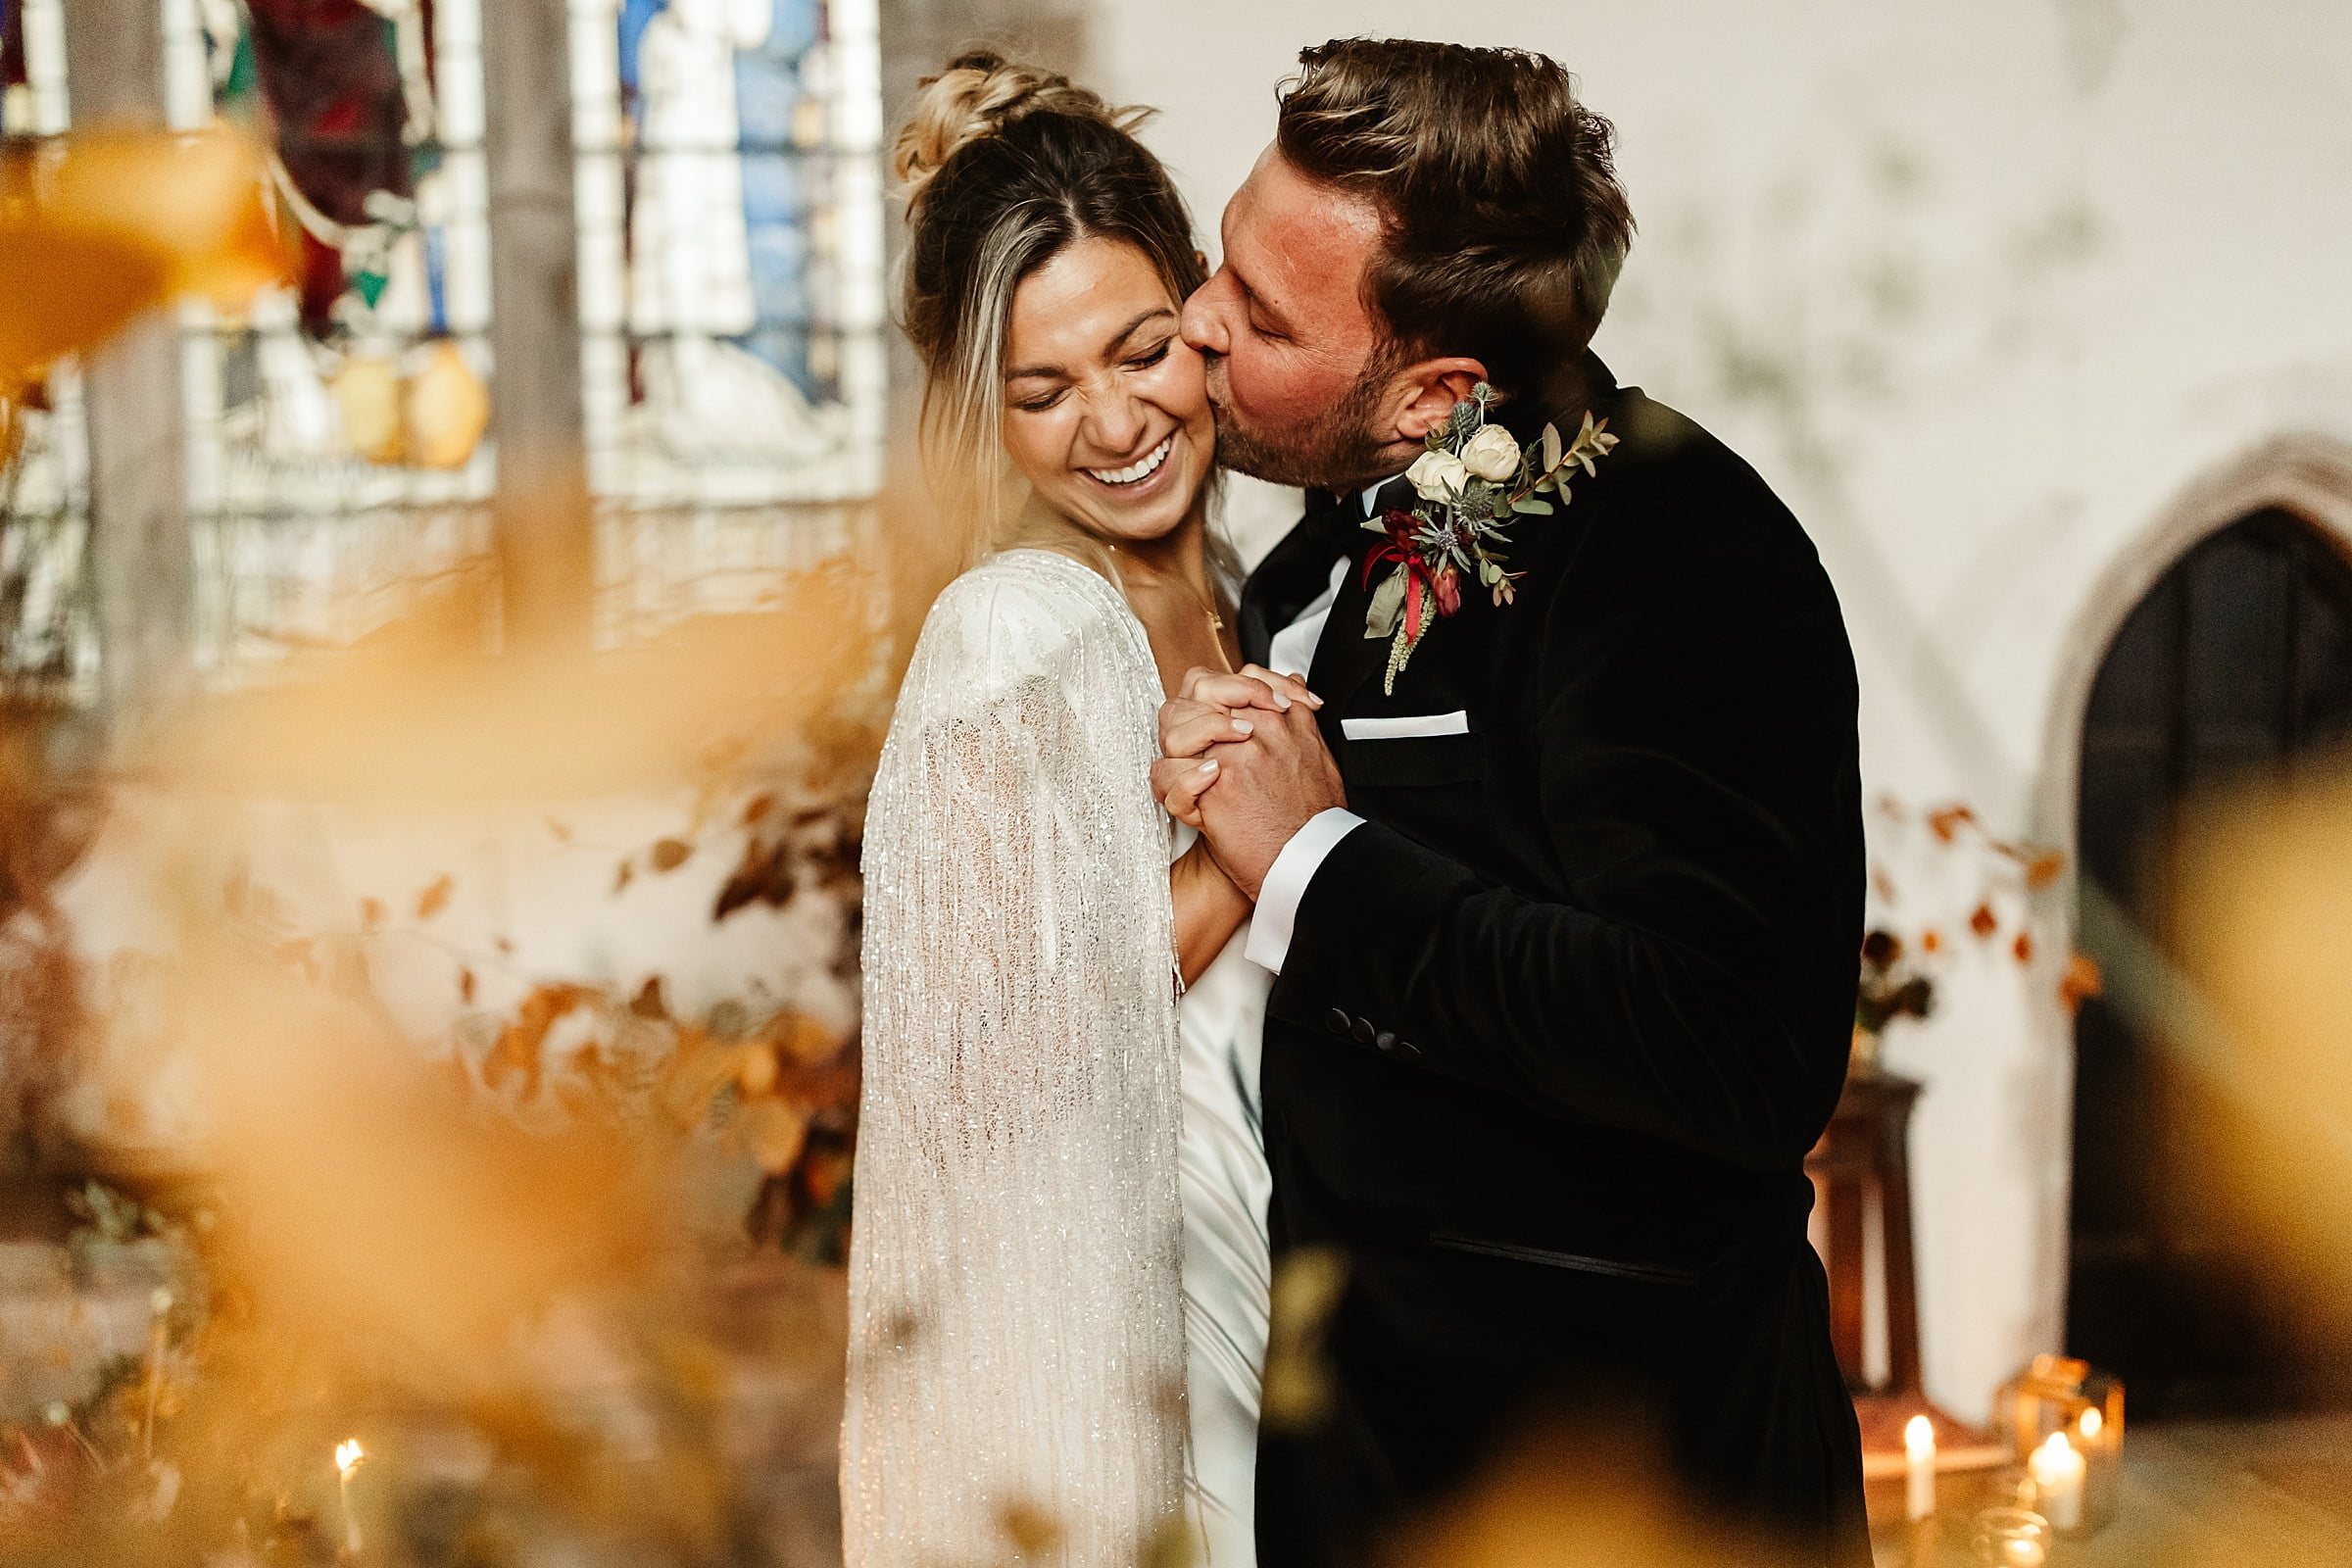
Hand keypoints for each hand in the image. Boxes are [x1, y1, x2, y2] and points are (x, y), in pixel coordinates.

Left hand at [1156, 693, 1345, 899]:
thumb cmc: (1314, 817)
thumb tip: (1292, 685)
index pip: (1237, 677)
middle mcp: (1257, 728)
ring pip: (1174, 726)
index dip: (1220, 693)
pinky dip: (1170, 788)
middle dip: (1187, 713)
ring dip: (1175, 749)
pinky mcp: (1214, 786)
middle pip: (1198, 690)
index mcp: (1282, 716)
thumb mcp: (1318, 752)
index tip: (1223, 716)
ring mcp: (1233, 754)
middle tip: (1195, 743)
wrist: (1312, 860)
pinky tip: (1193, 799)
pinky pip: (1167, 773)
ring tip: (1192, 772)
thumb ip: (1298, 716)